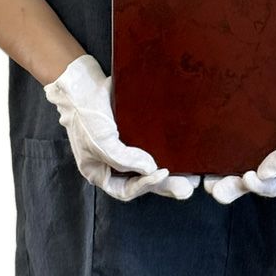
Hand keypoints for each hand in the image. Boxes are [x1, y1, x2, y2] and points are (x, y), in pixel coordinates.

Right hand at [44, 54, 200, 201]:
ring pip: (149, 167)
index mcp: (100, 172)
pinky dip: (165, 152)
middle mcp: (113, 164)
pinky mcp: (134, 133)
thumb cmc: (86, 116)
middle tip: (187, 188)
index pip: (125, 190)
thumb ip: (124, 160)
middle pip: (142, 181)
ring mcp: (124, 149)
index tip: (163, 173)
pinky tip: (182, 154)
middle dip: (165, 186)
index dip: (145, 185)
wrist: (84, 85)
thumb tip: (151, 169)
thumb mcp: (101, 143)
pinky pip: (151, 147)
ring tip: (192, 177)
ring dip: (170, 173)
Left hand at [203, 41, 275, 203]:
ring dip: (226, 173)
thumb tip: (262, 175)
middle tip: (214, 189)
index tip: (246, 179)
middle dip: (234, 186)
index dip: (262, 187)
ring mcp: (266, 141)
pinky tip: (211, 152)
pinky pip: (238, 140)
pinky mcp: (254, 126)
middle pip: (255, 178)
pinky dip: (226, 148)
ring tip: (208, 179)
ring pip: (243, 163)